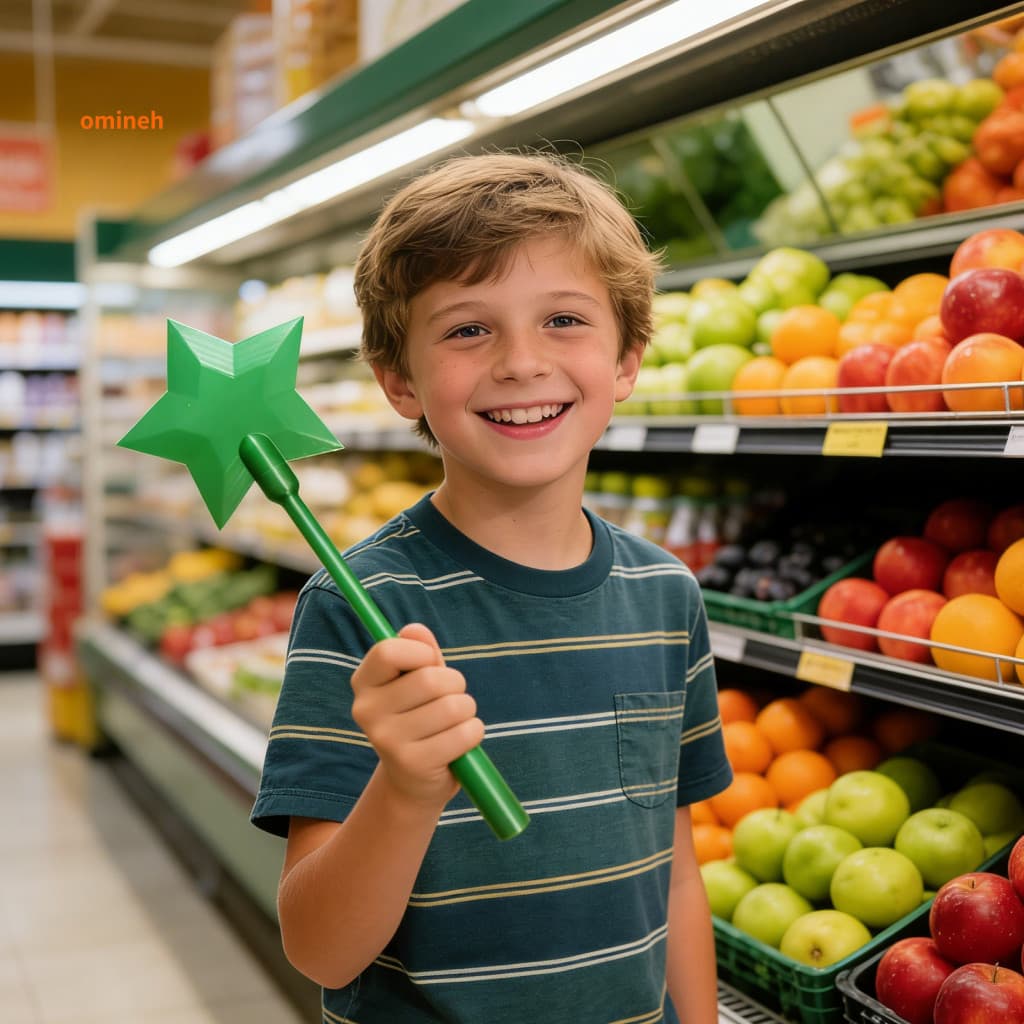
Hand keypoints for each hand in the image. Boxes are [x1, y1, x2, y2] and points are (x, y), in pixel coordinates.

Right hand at [351, 623, 484, 809]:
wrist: (414, 778)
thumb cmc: (421, 715)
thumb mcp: (418, 679)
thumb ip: (420, 651)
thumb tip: (416, 630)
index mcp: (364, 682)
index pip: (388, 651)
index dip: (421, 653)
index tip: (429, 665)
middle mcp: (367, 711)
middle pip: (429, 680)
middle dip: (456, 683)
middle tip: (452, 696)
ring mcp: (387, 740)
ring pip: (452, 707)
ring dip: (468, 709)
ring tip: (456, 720)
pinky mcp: (413, 764)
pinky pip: (464, 733)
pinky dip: (474, 731)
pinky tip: (461, 740)